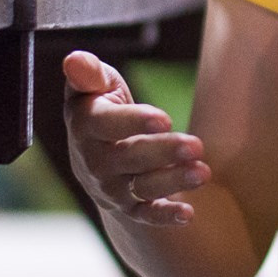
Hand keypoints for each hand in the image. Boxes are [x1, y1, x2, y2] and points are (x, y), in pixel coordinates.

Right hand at [60, 51, 209, 224]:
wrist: (97, 152)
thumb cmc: (101, 106)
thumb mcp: (94, 86)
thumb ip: (89, 74)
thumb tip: (73, 60)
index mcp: (85, 126)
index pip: (107, 124)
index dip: (134, 122)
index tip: (164, 118)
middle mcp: (94, 161)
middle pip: (129, 158)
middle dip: (163, 152)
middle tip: (196, 146)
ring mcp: (111, 187)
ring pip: (142, 187)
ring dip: (173, 182)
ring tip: (203, 173)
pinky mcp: (128, 207)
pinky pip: (146, 215)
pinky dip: (166, 216)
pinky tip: (188, 214)